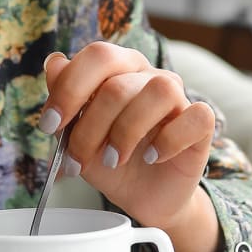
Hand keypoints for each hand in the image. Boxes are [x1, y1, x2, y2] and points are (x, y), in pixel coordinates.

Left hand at [40, 43, 216, 234]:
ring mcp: (178, 95)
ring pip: (158, 92)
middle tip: (77, 157)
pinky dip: (169, 140)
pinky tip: (151, 157)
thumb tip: (54, 62)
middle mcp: (147, 74)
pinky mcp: (201, 123)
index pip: (97, 56)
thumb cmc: (107, 157)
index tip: (50, 125)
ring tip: (113, 159)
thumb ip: (63, 95)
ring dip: (126, 132)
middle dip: (90, 125)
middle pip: (118, 82)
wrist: (141, 196)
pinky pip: (196, 116)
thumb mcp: (75, 131)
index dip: (69, 88)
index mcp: (117, 67)